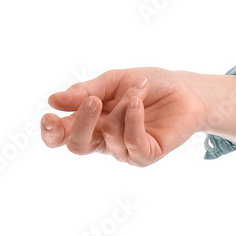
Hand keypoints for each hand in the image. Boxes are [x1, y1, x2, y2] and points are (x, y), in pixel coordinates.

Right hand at [41, 68, 206, 165]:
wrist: (186, 89)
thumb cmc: (149, 85)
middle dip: (82, 122)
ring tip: (140, 85)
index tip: (49, 117)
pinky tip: (138, 102)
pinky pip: (132, 143)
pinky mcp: (146, 155)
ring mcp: (125, 150)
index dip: (51, 132)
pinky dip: (133, 119)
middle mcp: (105, 140)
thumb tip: (54, 100)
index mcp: (91, 122)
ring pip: (110, 133)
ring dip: (124, 104)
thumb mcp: (116, 81)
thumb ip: (87, 91)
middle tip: (94, 101)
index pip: (62, 135)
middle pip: (78, 145)